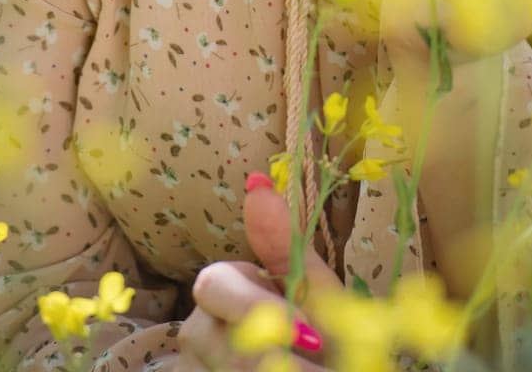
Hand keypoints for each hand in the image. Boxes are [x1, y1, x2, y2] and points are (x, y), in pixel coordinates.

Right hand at [176, 175, 341, 371]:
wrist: (336, 370)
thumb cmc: (325, 335)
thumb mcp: (313, 289)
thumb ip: (283, 242)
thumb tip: (257, 179)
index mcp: (225, 287)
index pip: (214, 285)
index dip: (257, 309)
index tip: (309, 334)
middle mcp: (199, 325)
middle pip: (210, 336)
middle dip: (266, 353)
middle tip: (310, 362)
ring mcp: (195, 365)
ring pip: (216, 370)